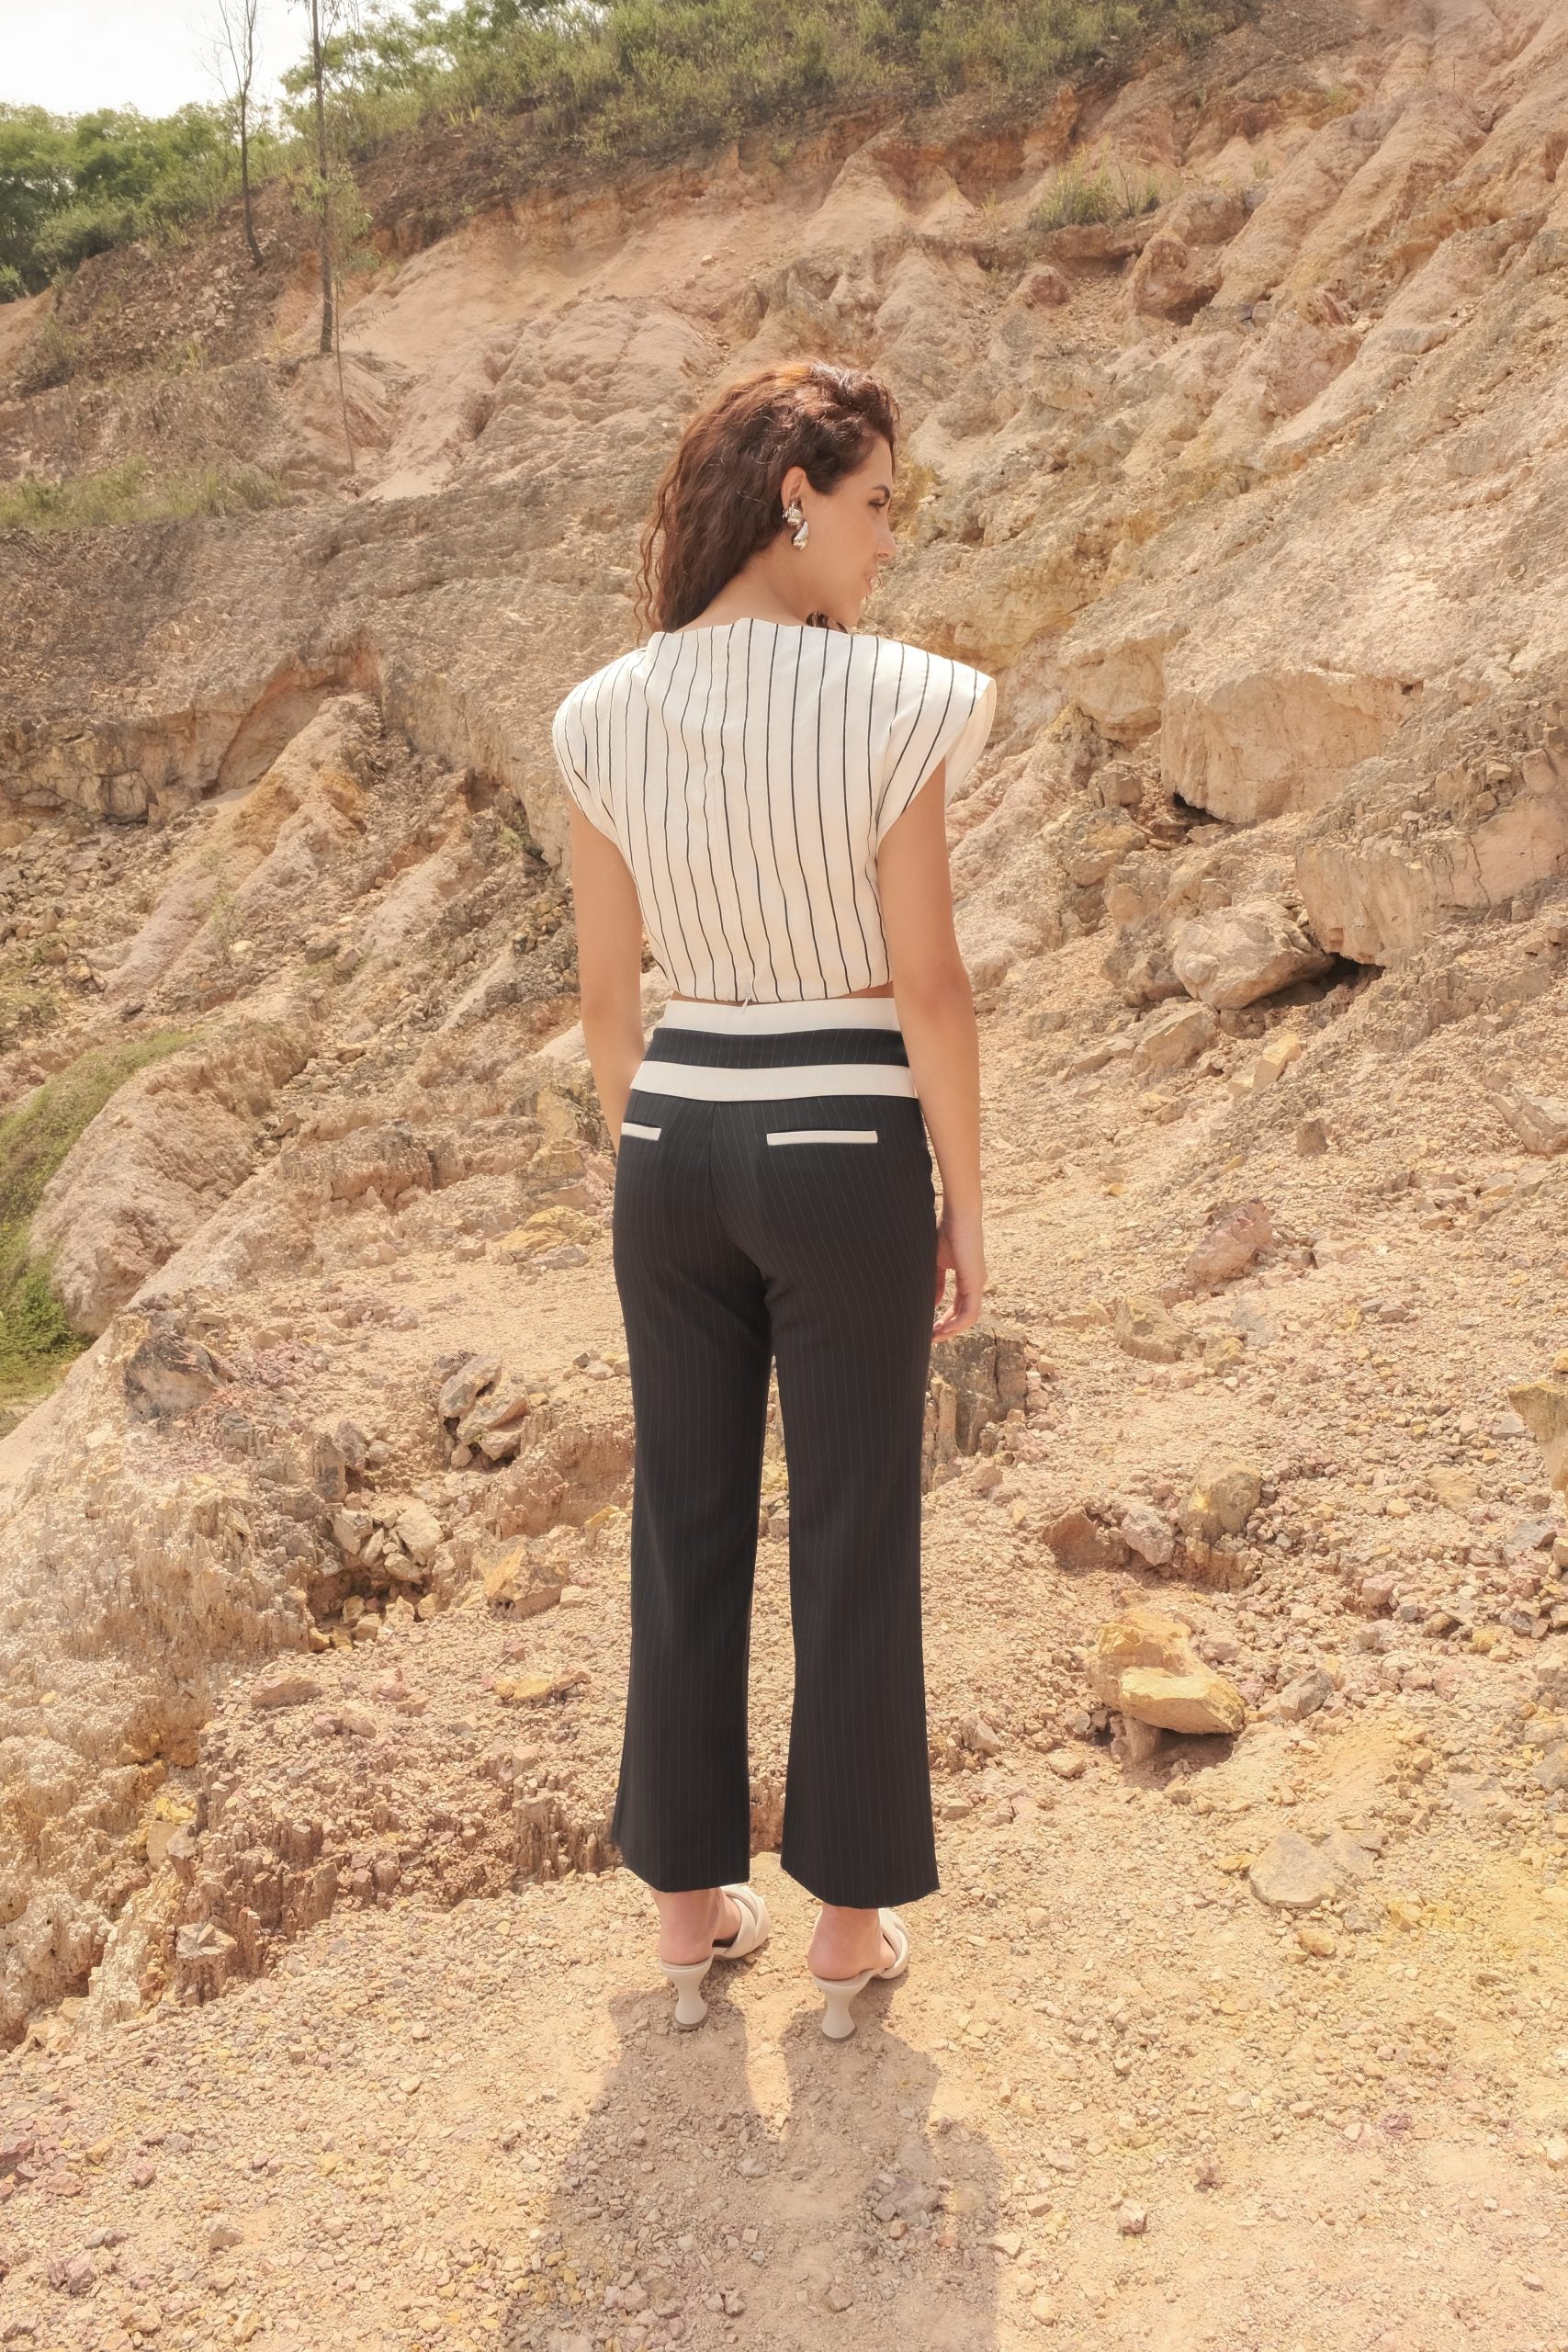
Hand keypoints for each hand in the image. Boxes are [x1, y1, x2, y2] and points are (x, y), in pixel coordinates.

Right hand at [933, 1204, 984, 1337]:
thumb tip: (933, 1304)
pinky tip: (943, 1329)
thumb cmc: (946, 1231)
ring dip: (951, 1331)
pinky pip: (970, 1312)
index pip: (958, 1307)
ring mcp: (978, 1284)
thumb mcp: (936, 1262)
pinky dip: (957, 1323)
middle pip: (964, 1316)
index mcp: (967, 1278)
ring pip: (969, 1318)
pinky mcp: (976, 1282)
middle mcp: (976, 1283)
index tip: (929, 1329)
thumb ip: (935, 1283)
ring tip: (934, 1337)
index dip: (944, 1320)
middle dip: (947, 1330)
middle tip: (930, 1339)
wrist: (958, 1214)